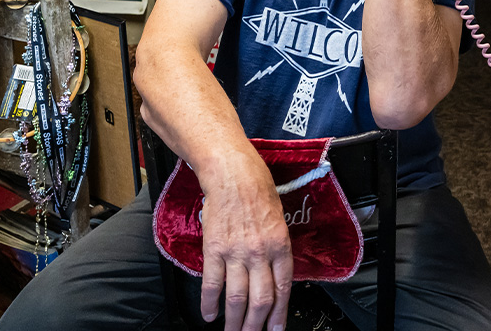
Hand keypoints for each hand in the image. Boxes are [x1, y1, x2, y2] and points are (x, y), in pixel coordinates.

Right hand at [198, 156, 292, 330]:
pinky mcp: (214, 249)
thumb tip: (274, 274)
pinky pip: (211, 283)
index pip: (282, 289)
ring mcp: (236, 253)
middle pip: (260, 300)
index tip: (276, 328)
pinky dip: (209, 303)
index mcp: (280, 246)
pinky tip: (209, 315)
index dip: (279, 314)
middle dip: (256, 325)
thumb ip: (277, 249)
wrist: (233, 174)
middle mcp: (260, 253)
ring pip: (237, 298)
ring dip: (234, 321)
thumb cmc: (257, 191)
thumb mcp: (279, 220)